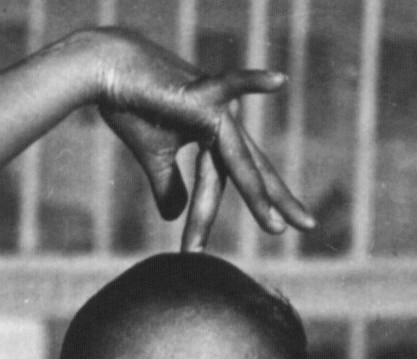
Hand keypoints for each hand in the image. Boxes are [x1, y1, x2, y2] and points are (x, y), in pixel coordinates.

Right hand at [86, 31, 315, 247]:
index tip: (276, 229)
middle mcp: (223, 120)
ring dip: (254, 194)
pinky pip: (229, 87)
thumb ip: (168, 187)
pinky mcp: (200, 94)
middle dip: (277, 199)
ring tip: (275, 225)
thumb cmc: (130, 107)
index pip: (240, 177)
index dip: (256, 203)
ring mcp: (216, 106)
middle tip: (309, 226)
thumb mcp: (153, 158)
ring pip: (239, 160)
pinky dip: (252, 83)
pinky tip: (278, 80)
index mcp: (215, 135)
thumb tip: (174, 216)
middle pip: (254, 168)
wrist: (107, 71)